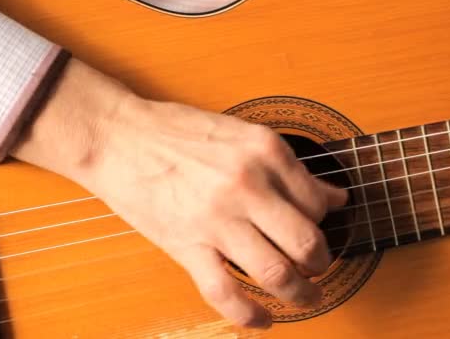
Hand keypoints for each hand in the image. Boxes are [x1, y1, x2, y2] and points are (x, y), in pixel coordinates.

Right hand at [11, 59, 347, 327]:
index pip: (317, 201)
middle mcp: (247, 186)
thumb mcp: (243, 132)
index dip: (326, 220)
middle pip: (306, 242)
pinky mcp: (187, 246)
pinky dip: (251, 315)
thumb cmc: (177, 131)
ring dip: (301, 293)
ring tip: (308, 295)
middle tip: (320, 266)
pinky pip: (226, 293)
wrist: (118, 136)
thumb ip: (289, 167)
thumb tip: (331, 195)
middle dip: (322, 262)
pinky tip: (264, 319)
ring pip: (276, 273)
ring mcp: (216, 220)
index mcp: (264, 151)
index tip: (322, 226)